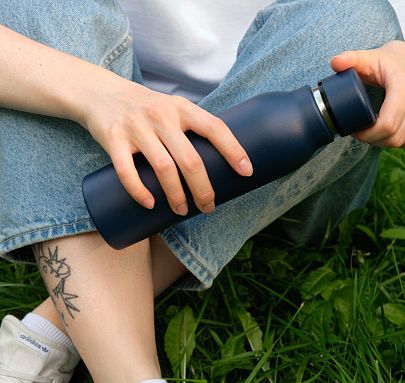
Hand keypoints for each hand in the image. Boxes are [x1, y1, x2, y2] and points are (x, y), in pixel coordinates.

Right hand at [81, 78, 252, 213]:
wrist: (102, 94)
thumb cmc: (147, 109)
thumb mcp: (172, 108)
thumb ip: (192, 128)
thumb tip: (219, 162)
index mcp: (182, 108)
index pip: (214, 128)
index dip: (233, 150)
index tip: (246, 172)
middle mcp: (161, 115)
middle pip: (190, 159)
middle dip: (203, 189)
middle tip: (208, 206)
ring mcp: (136, 127)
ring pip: (163, 168)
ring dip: (176, 196)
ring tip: (182, 211)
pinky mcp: (113, 138)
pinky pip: (127, 171)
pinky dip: (139, 191)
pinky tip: (150, 204)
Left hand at [330, 40, 404, 147]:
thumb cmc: (384, 62)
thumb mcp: (367, 59)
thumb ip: (350, 60)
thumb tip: (335, 62)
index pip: (388, 125)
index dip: (368, 135)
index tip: (356, 132)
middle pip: (398, 136)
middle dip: (376, 141)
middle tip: (364, 135)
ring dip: (391, 143)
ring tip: (377, 134)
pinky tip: (393, 133)